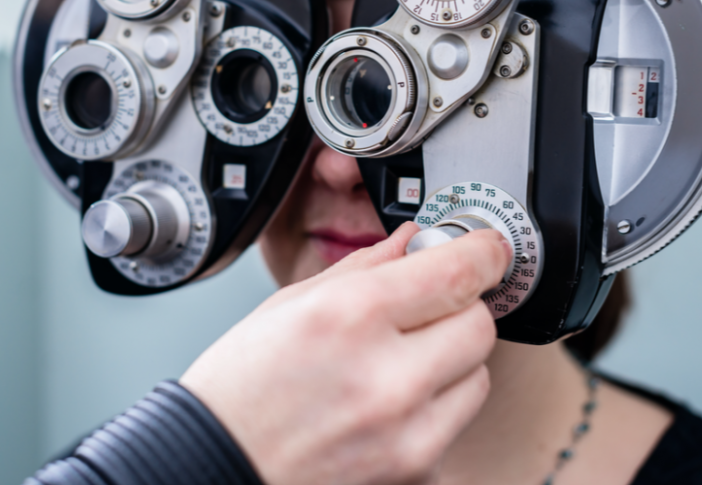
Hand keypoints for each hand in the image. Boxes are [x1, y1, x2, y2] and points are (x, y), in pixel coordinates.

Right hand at [180, 224, 511, 484]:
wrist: (215, 465)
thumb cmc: (241, 386)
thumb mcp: (291, 302)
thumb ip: (365, 265)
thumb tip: (414, 240)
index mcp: (350, 316)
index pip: (457, 272)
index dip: (482, 250)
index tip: (486, 245)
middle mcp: (386, 376)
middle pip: (480, 323)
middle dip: (460, 304)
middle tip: (428, 304)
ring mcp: (405, 431)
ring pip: (478, 373)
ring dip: (453, 356)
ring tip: (400, 358)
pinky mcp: (415, 467)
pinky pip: (457, 418)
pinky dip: (437, 400)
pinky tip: (393, 397)